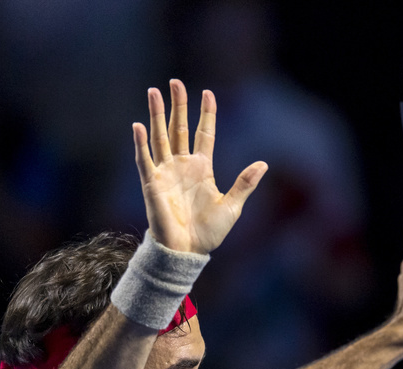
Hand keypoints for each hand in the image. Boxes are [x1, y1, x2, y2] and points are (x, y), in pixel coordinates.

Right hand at [132, 79, 267, 254]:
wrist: (188, 252)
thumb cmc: (209, 233)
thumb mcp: (232, 206)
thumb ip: (245, 184)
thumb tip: (264, 164)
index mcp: (202, 168)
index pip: (203, 133)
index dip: (206, 114)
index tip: (208, 93)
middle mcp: (182, 166)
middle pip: (178, 128)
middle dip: (177, 105)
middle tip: (175, 82)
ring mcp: (165, 173)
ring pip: (160, 137)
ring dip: (157, 115)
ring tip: (154, 92)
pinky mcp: (152, 184)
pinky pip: (145, 160)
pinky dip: (140, 144)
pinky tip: (138, 125)